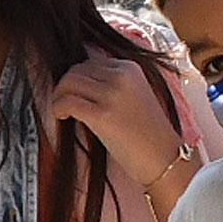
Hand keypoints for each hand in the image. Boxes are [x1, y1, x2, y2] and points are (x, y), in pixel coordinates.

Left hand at [49, 59, 188, 210]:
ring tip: (62, 111)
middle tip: (64, 102)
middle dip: (65, 85)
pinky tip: (62, 117)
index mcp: (130, 68)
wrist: (164, 158)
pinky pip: (67, 101)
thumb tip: (80, 85)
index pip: (91, 63)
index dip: (78, 78)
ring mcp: (112, 94)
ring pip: (68, 82)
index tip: (75, 93)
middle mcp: (121, 75)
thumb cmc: (149, 134)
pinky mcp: (102, 114)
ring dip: (59, 96)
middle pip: (77, 69)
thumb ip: (113, 85)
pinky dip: (58, 108)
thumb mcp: (135, 96)